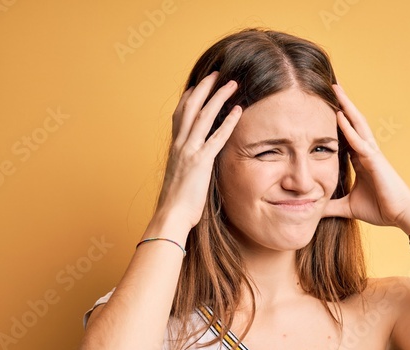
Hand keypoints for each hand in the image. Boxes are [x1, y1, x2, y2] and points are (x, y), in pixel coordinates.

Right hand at [154, 72, 241, 230]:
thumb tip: (192, 166)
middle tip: (216, 74)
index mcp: (175, 149)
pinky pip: (216, 137)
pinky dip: (228, 122)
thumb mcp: (180, 179)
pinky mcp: (200, 162)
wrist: (170, 215)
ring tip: (231, 84)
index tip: (197, 86)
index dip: (188, 98)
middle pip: (191, 108)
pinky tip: (238, 110)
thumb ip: (187, 167)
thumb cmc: (176, 204)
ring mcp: (189, 152)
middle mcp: (180, 145)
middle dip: (204, 89)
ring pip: (203, 116)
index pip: (180, 116)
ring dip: (218, 97)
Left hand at [322, 83, 409, 232]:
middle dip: (342, 105)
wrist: (401, 215)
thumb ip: (331, 205)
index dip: (337, 122)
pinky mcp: (375, 161)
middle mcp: (367, 152)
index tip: (323, 109)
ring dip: (346, 107)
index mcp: (362, 160)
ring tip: (335, 90)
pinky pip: (359, 142)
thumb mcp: (348, 206)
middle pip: (353, 123)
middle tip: (330, 88)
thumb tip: (314, 209)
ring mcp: (372, 154)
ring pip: (358, 125)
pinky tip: (339, 116)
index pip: (346, 136)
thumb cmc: (380, 209)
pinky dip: (348, 129)